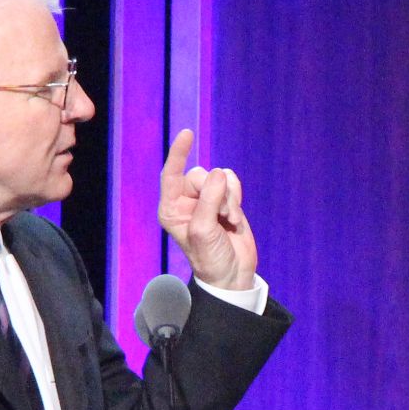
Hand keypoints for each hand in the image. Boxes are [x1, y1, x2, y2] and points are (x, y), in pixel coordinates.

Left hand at [158, 128, 257, 290]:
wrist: (233, 274)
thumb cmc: (211, 258)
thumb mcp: (204, 230)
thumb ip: (209, 200)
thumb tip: (219, 173)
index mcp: (172, 209)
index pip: (171, 174)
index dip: (178, 153)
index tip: (187, 134)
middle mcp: (186, 201)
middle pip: (201, 175)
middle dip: (216, 193)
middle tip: (222, 217)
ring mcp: (206, 200)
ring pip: (220, 178)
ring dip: (229, 199)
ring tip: (228, 221)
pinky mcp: (225, 201)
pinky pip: (232, 183)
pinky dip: (237, 198)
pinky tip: (235, 219)